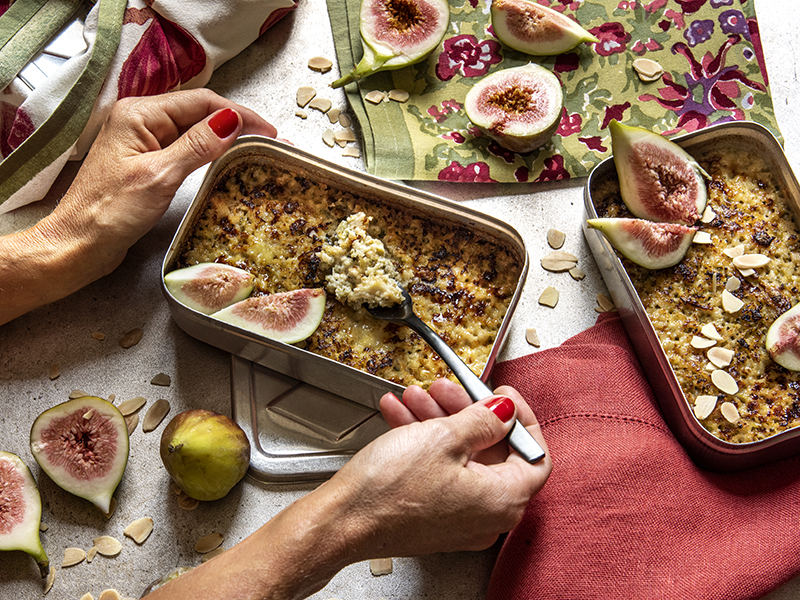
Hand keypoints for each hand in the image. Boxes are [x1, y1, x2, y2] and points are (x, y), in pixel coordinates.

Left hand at [0, 89, 275, 324]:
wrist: (79, 244)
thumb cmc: (110, 212)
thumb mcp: (160, 176)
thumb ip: (197, 145)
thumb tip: (233, 121)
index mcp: (139, 113)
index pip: (201, 102)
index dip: (239, 114)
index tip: (269, 131)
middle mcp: (139, 119)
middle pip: (198, 112)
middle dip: (235, 123)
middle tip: (268, 142)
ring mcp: (141, 140)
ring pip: (192, 129)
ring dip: (223, 137)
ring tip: (253, 150)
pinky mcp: (144, 161)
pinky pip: (183, 147)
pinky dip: (207, 151)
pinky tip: (223, 160)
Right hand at [145, 380, 549, 599]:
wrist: (341, 522)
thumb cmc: (389, 489)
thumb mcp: (444, 437)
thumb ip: (483, 421)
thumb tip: (504, 412)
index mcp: (503, 499)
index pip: (535, 455)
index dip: (521, 418)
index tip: (502, 394)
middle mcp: (486, 516)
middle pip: (492, 452)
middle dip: (466, 411)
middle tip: (447, 388)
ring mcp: (458, 519)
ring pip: (460, 458)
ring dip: (438, 420)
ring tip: (415, 396)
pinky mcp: (431, 517)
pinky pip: (438, 471)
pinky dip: (423, 442)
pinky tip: (400, 416)